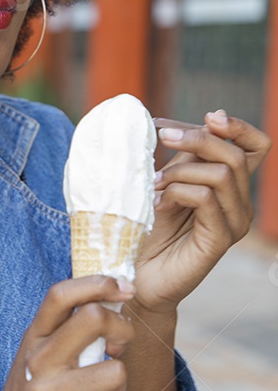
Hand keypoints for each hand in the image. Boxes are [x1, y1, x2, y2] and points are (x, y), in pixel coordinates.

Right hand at [0, 275, 135, 390]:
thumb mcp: (35, 359)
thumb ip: (64, 335)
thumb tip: (111, 308)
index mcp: (32, 339)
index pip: (60, 294)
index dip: (98, 283)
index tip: (124, 288)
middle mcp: (36, 361)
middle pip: (93, 319)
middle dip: (123, 329)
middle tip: (119, 346)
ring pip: (113, 372)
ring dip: (116, 389)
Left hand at [134, 110, 270, 315]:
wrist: (134, 273)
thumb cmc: (147, 227)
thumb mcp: (168, 181)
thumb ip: (187, 158)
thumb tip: (204, 121)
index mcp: (231, 186)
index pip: (256, 146)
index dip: (237, 126)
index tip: (208, 117)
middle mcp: (240, 204)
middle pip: (236, 154)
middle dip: (197, 139)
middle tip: (163, 137)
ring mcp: (233, 224)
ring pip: (223, 174)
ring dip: (180, 171)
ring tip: (154, 185)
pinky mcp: (219, 241)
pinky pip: (205, 198)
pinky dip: (177, 192)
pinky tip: (158, 204)